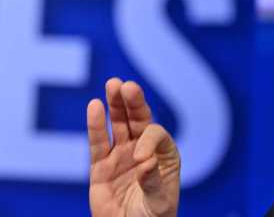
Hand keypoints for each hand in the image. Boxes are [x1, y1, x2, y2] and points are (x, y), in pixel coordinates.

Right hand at [87, 78, 180, 216]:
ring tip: (112, 84)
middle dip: (133, 103)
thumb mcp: (158, 204)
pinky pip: (98, 142)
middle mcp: (144, 151)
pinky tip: (94, 105)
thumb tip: (145, 162)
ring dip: (115, 105)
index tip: (139, 159)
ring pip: (118, 125)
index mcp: (165, 156)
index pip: (156, 135)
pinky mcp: (101, 166)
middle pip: (139, 120)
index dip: (148, 141)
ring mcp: (121, 156)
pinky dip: (96, 125)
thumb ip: (153, 183)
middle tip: (126, 85)